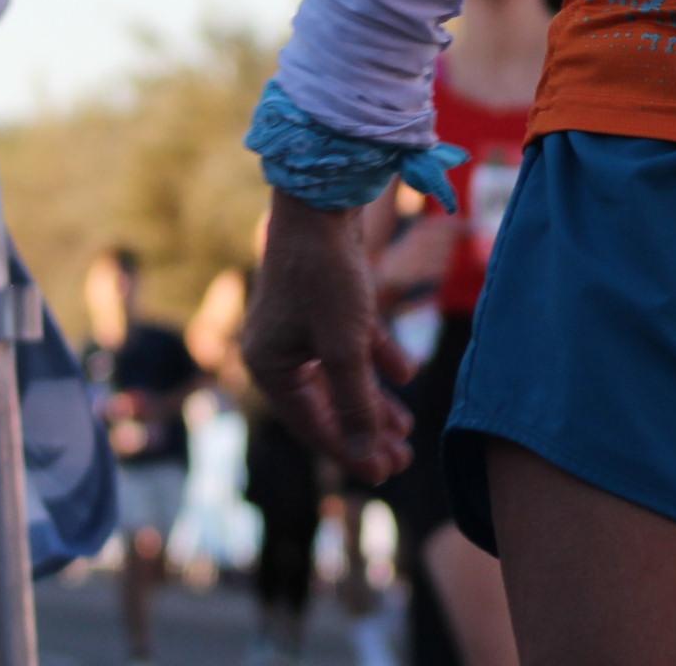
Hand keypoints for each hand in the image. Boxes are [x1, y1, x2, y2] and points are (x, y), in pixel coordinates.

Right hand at [244, 191, 418, 484]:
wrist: (323, 201)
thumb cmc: (327, 274)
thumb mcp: (345, 345)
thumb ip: (357, 402)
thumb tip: (366, 456)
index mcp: (269, 366)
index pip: (313, 424)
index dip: (352, 451)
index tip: (386, 474)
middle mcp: (279, 350)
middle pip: (328, 404)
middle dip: (367, 430)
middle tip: (403, 458)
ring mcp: (302, 327)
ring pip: (342, 377)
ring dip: (374, 401)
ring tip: (406, 428)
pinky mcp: (326, 304)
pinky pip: (352, 344)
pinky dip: (378, 360)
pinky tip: (405, 375)